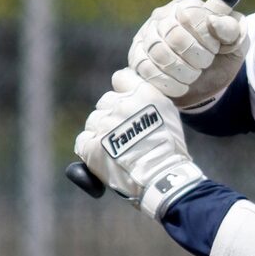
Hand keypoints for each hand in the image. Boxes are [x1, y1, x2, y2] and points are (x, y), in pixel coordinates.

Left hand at [73, 75, 205, 218]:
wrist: (162, 177)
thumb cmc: (171, 150)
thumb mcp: (168, 114)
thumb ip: (148, 100)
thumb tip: (132, 95)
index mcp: (140, 93)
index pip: (120, 78)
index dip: (123, 92)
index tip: (129, 106)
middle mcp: (119, 104)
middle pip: (106, 101)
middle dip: (113, 116)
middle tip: (127, 135)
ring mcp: (103, 124)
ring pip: (94, 121)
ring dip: (102, 133)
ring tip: (118, 150)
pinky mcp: (91, 145)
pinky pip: (83, 140)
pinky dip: (91, 149)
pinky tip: (105, 157)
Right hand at [126, 0, 247, 108]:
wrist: (204, 85)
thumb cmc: (220, 57)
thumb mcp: (235, 43)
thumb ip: (231, 29)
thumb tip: (213, 21)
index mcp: (186, 5)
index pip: (191, 14)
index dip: (206, 37)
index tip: (215, 49)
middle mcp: (162, 16)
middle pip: (174, 35)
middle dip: (196, 57)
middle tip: (204, 64)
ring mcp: (146, 36)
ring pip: (159, 53)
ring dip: (183, 71)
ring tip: (194, 75)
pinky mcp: (137, 57)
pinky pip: (146, 69)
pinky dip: (168, 82)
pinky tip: (181, 86)